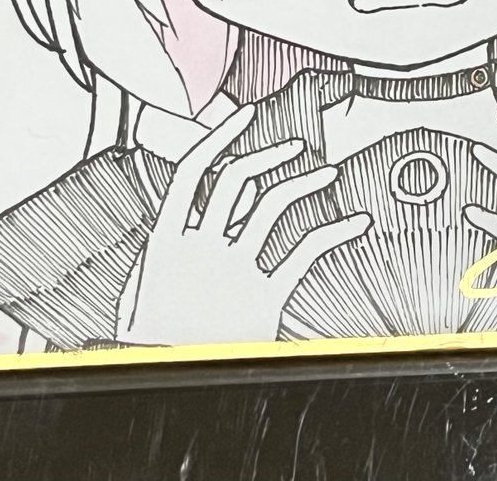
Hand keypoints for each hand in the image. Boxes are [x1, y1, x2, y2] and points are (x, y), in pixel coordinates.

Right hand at [121, 105, 370, 345]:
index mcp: (165, 242)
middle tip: (292, 145)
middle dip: (270, 154)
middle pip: (238, 179)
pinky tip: (355, 223)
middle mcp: (201, 248)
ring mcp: (233, 270)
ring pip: (274, 206)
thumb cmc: (150, 345)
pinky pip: (305, 253)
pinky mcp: (263, 297)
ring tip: (326, 173)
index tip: (243, 116)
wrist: (166, 381)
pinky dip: (336, 232)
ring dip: (305, 182)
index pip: (194, 171)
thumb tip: (176, 225)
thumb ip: (159, 254)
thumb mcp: (140, 292)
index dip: (220, 136)